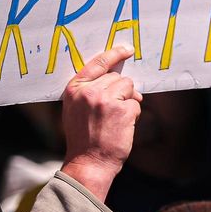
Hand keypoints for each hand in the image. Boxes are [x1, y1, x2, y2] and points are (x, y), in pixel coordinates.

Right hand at [59, 45, 141, 200]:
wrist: (89, 162)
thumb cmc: (84, 138)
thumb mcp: (76, 109)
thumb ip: (88, 90)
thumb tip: (113, 74)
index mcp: (74, 89)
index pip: (98, 63)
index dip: (115, 54)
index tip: (127, 49)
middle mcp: (89, 91)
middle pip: (117, 77)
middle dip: (121, 91)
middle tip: (113, 111)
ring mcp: (105, 99)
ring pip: (129, 87)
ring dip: (129, 102)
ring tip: (116, 120)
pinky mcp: (122, 109)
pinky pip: (136, 103)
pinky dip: (134, 114)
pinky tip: (122, 126)